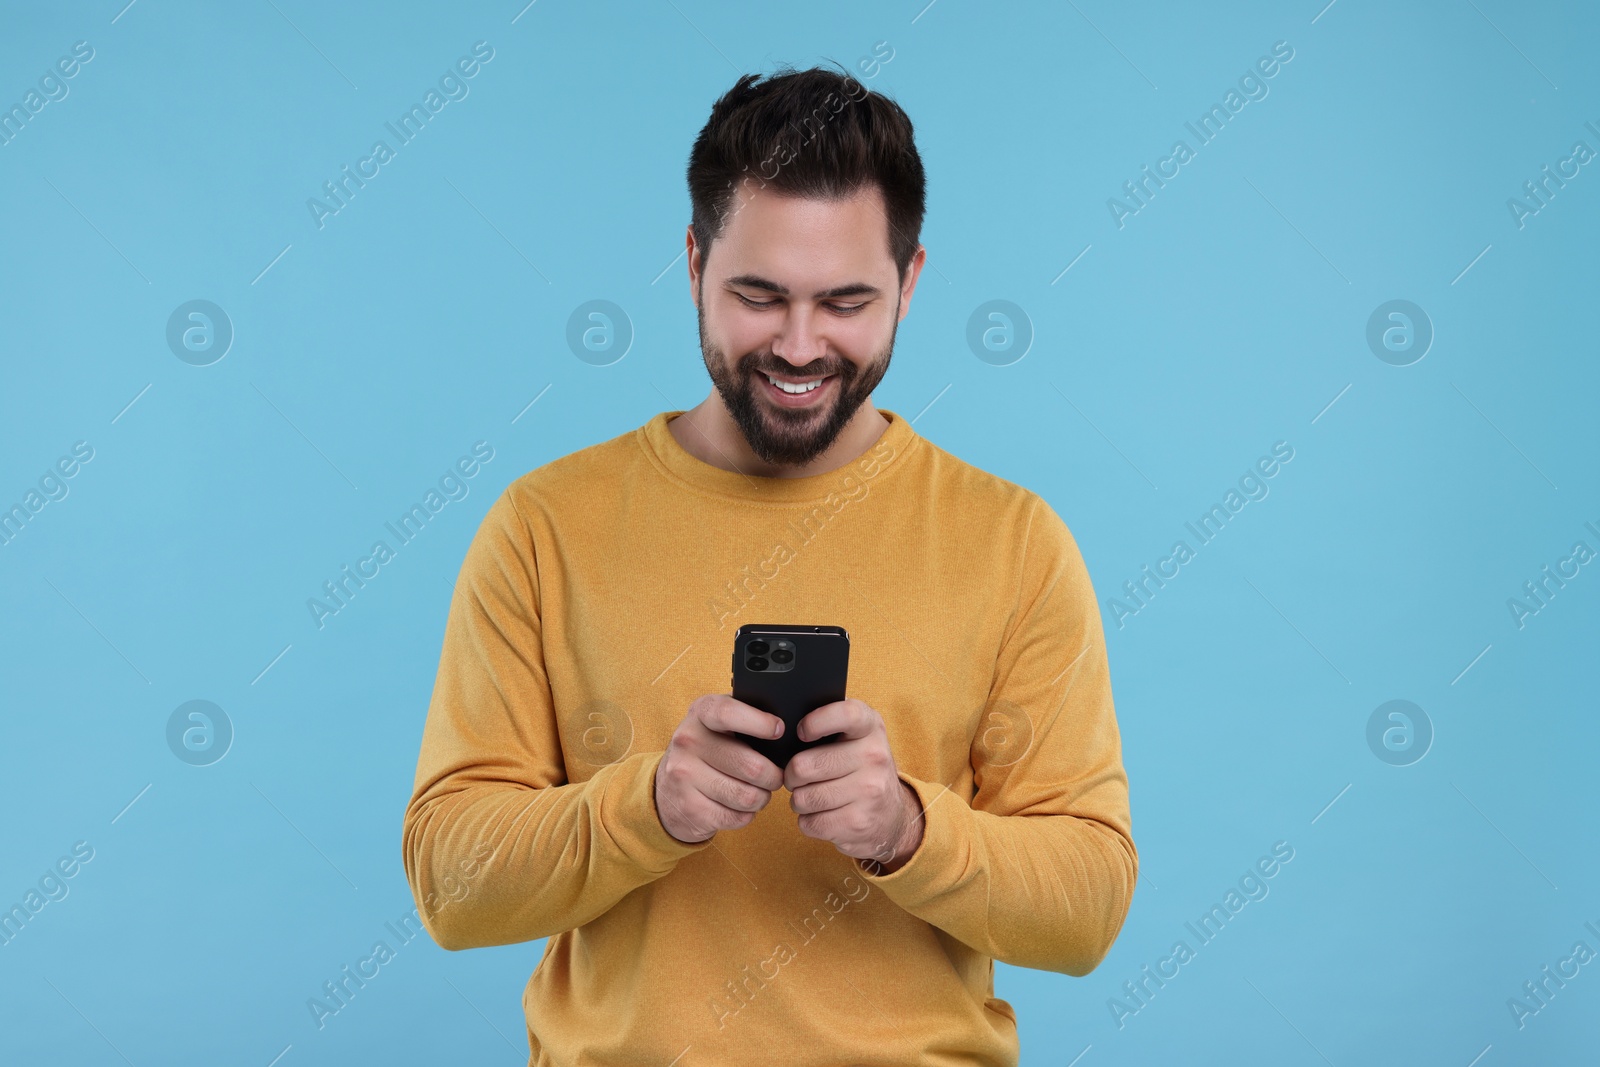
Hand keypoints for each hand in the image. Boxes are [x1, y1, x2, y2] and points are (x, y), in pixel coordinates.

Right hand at [655, 694, 785, 843]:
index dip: (759, 723)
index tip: (779, 730)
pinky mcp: (690, 808)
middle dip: (774, 776)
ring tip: (759, 792)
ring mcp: (684, 776)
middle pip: (751, 766)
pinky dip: (747, 815)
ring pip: (748, 796)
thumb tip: (789, 724)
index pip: (728, 713)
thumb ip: (746, 716)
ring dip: (762, 798)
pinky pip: (738, 817)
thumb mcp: (717, 724)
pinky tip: (741, 806)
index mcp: (700, 713)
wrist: (665, 790)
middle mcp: (687, 741)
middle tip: (775, 777)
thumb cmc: (707, 751)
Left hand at [784, 699, 922, 873]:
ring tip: (811, 797)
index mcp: (871, 728)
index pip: (845, 714)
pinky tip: (821, 815)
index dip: (815, 722)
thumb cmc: (860, 769)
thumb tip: (784, 729)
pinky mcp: (859, 823)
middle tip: (798, 777)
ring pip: (803, 798)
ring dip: (798, 800)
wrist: (892, 816)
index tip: (801, 733)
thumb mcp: (857, 738)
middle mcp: (874, 757)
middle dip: (791, 776)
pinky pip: (809, 823)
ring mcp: (869, 791)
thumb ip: (830, 725)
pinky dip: (807, 821)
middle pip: (804, 766)